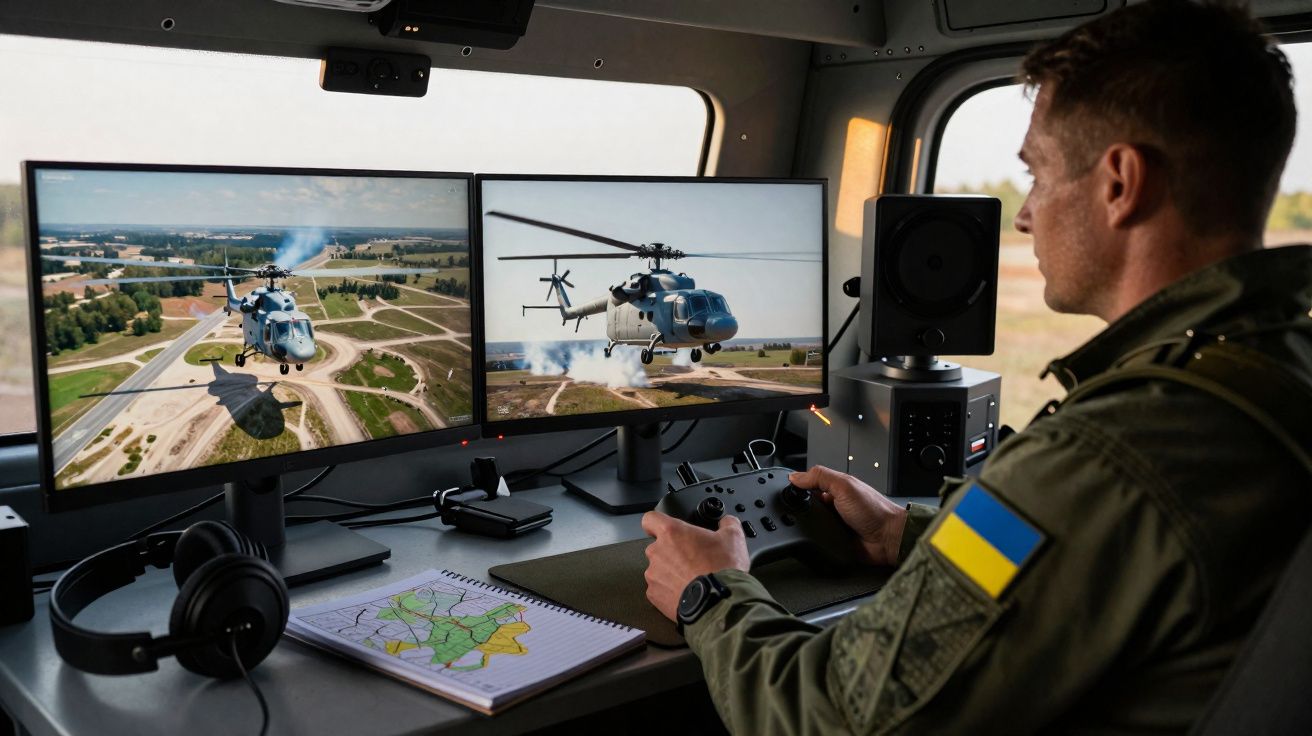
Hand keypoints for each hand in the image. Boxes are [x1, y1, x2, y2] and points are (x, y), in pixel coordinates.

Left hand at [641, 511, 749, 620]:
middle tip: (691, 559)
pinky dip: (669, 590)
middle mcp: (657, 552)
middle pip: (657, 546)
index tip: (666, 530)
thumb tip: (727, 522)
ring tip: (691, 579)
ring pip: (658, 569)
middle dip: (671, 552)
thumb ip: (727, 523)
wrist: (719, 603)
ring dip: (671, 572)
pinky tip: (687, 592)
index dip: (657, 523)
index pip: (650, 519)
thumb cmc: (722, 569)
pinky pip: (659, 589)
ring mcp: (653, 575)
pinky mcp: (654, 595)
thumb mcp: (734, 538)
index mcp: (671, 532)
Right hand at [788, 465, 906, 565]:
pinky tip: (813, 538)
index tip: (787, 490)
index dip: (798, 487)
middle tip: (796, 510)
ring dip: (807, 525)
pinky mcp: (833, 542)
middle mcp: (834, 506)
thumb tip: (795, 476)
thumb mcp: (844, 486)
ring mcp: (833, 524)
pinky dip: (813, 540)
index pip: (809, 485)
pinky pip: (817, 541)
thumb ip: (820, 477)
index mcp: (836, 489)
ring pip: (809, 524)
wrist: (888, 539)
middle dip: (800, 509)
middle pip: (806, 506)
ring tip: (806, 525)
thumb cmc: (874, 510)